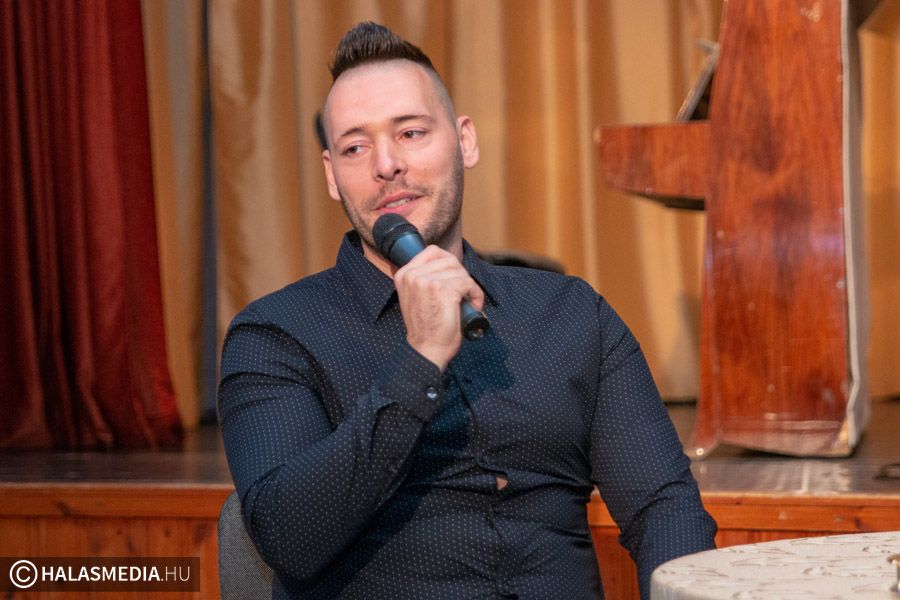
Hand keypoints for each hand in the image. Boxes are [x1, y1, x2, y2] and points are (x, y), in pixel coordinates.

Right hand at [393, 245, 484, 370]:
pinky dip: (475, 295)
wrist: (427, 349)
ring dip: (469, 287)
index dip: (449, 263)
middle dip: (461, 276)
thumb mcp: (416, 296)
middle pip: (449, 260)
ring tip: (466, 303)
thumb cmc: (426, 327)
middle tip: (463, 294)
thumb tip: (449, 265)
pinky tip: (472, 306)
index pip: (432, 252)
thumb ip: (424, 279)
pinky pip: (468, 283)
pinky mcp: (443, 289)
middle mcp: (413, 275)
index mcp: (404, 274)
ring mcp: (427, 281)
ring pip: (461, 272)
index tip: (454, 278)